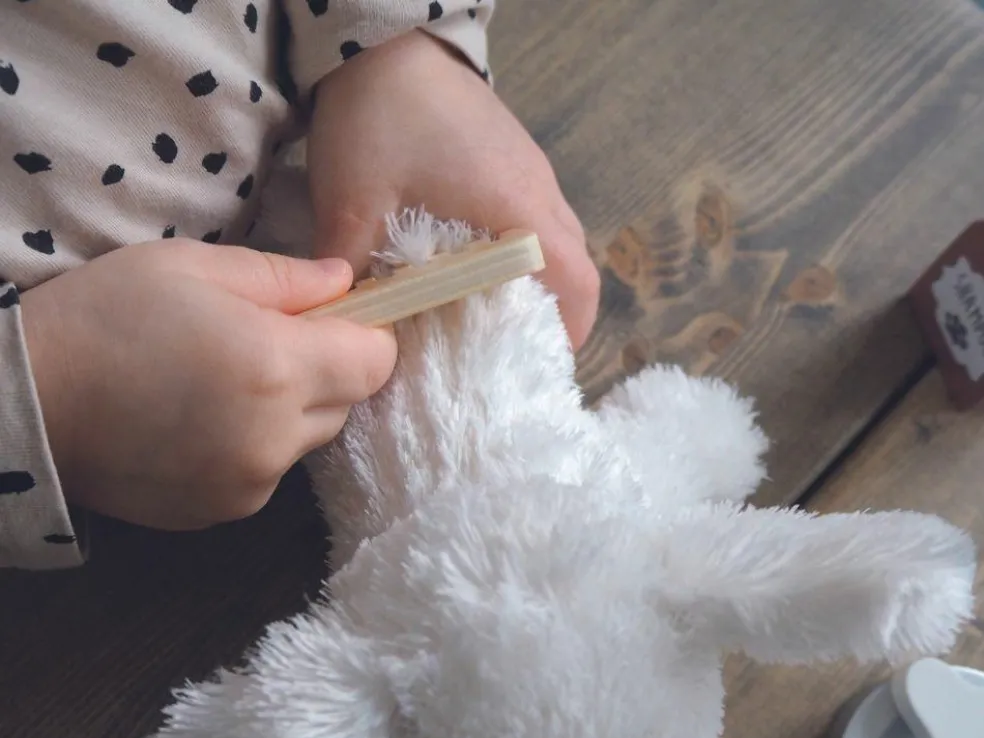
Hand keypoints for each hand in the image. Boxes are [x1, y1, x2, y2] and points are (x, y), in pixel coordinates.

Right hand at [20, 239, 396, 529]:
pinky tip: (199, 424)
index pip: (376, 362)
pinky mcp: (227, 512)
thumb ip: (284, 278)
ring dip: (288, 412)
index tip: (333, 322)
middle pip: (346, 403)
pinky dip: (254, 447)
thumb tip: (345, 284)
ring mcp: (253, 483)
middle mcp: (277, 437)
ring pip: (308, 440)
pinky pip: (270, 471)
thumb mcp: (193, 267)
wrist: (28, 401)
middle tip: (261, 344)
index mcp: (277, 368)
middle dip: (322, 371)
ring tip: (221, 385)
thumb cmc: (106, 317)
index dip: (364, 336)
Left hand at [307, 30, 599, 349]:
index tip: (536, 367)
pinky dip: (523, 255)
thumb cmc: (379, 117)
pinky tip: (478, 270)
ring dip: (539, 284)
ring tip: (493, 319)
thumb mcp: (354, 204)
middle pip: (576, 268)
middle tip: (509, 353)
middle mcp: (539, 191)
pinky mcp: (514, 158)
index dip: (569, 332)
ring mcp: (531, 170)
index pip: (576, 282)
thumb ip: (352, 274)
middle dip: (554, 316)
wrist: (384, 38)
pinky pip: (537, 219)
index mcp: (517, 209)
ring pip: (559, 243)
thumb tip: (349, 330)